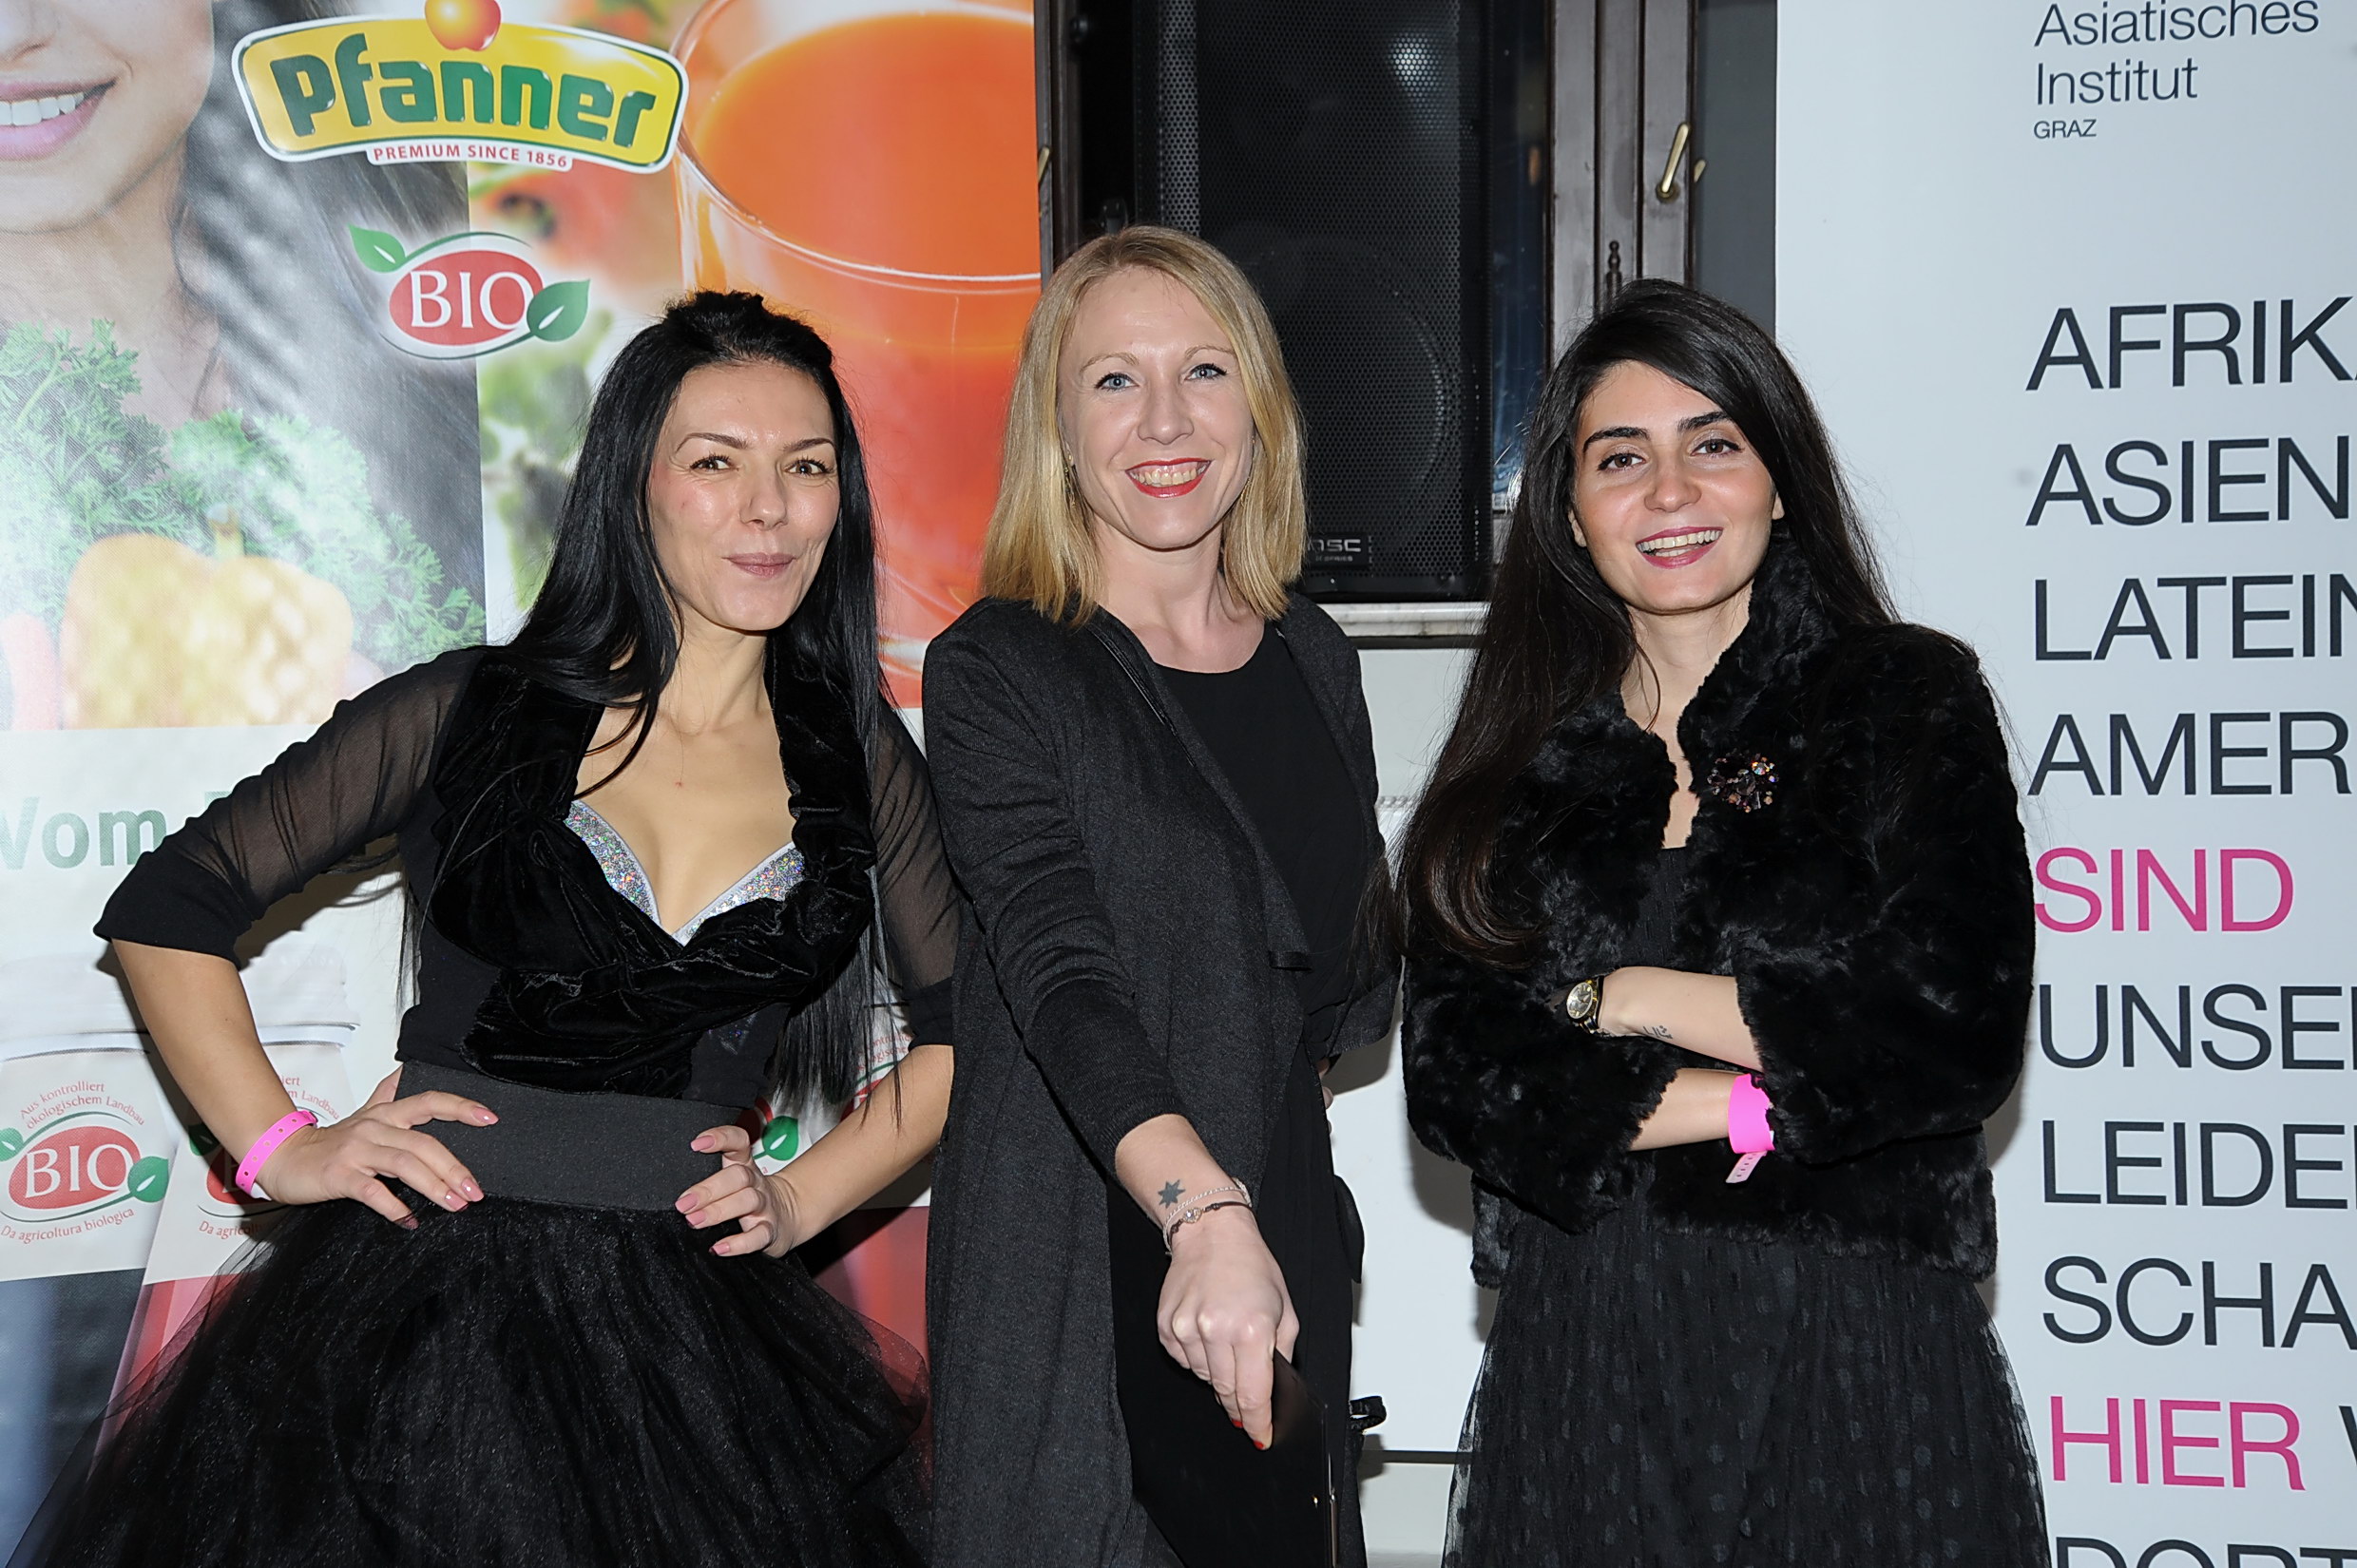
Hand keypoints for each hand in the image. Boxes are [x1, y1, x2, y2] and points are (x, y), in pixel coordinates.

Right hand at [258, 1068, 492, 1226]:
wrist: (282, 1157)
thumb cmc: (328, 1143)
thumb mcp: (364, 1113)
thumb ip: (389, 1094)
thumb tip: (407, 1072)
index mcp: (385, 1113)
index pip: (430, 1101)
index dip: (461, 1106)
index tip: (490, 1118)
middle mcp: (375, 1127)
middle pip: (425, 1142)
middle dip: (455, 1167)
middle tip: (475, 1191)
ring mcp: (357, 1150)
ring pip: (405, 1163)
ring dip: (435, 1186)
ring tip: (456, 1204)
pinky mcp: (339, 1175)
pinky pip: (372, 1191)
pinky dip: (394, 1206)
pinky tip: (409, 1220)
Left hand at [675, 1123, 807, 1256]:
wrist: (787, 1217)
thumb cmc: (745, 1197)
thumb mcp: (733, 1180)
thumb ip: (708, 1177)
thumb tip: (665, 1187)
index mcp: (743, 1164)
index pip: (738, 1142)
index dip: (721, 1138)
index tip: (697, 1144)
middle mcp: (755, 1182)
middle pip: (738, 1176)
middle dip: (708, 1189)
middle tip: (683, 1203)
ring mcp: (765, 1206)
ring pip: (747, 1201)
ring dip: (718, 1211)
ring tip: (694, 1221)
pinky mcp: (770, 1231)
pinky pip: (758, 1236)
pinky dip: (739, 1243)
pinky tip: (720, 1248)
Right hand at [1157, 1205, 1299, 1447]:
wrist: (1211, 1234)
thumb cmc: (1251, 1266)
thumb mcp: (1284, 1310)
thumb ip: (1281, 1354)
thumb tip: (1271, 1391)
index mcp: (1251, 1328)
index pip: (1252, 1395)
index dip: (1257, 1423)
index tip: (1260, 1437)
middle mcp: (1216, 1331)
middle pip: (1226, 1393)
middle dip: (1239, 1403)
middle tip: (1247, 1398)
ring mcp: (1186, 1329)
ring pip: (1203, 1379)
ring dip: (1219, 1375)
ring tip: (1227, 1342)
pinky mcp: (1166, 1328)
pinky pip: (1184, 1362)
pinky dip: (1198, 1358)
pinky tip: (1208, 1333)